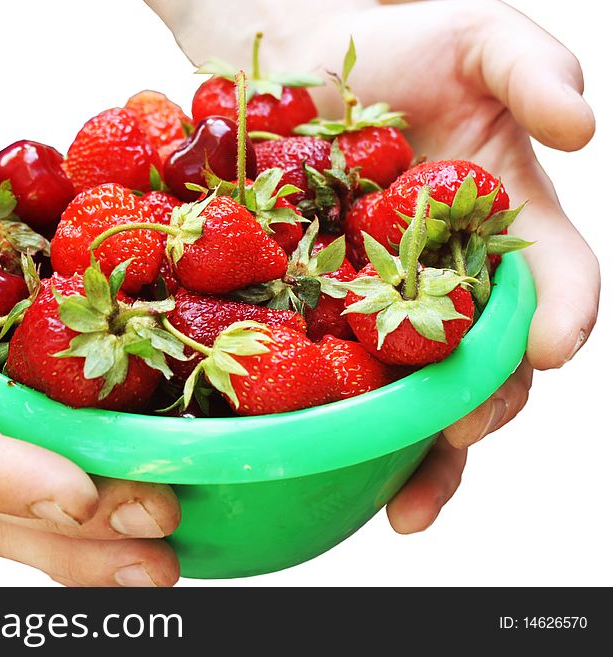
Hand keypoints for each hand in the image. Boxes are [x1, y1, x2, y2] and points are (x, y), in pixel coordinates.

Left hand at [154, 0, 598, 531]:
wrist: (298, 62)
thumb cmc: (400, 49)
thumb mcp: (481, 38)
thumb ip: (535, 71)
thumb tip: (578, 128)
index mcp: (509, 230)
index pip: (558, 287)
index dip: (564, 318)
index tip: (554, 344)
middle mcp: (454, 283)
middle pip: (488, 365)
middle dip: (480, 408)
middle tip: (459, 434)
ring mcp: (383, 304)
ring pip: (412, 393)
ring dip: (412, 452)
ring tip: (396, 501)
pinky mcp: (317, 311)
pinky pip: (327, 370)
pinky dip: (328, 414)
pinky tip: (313, 450)